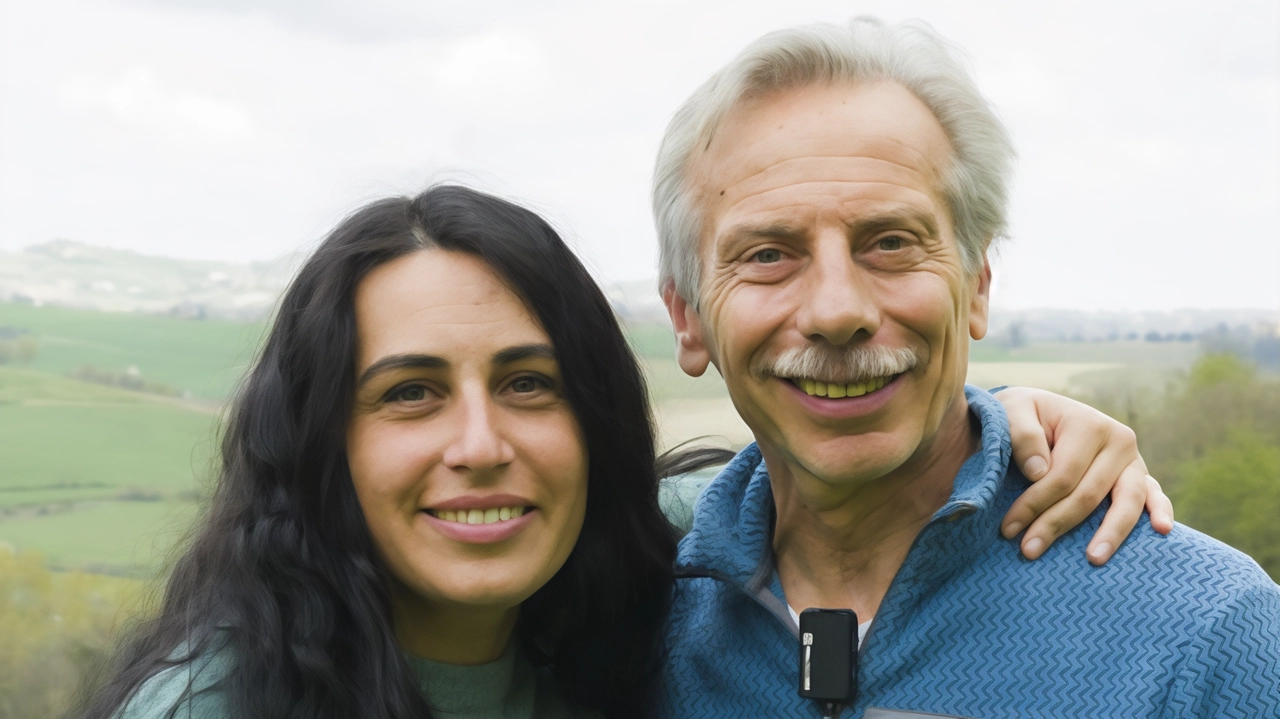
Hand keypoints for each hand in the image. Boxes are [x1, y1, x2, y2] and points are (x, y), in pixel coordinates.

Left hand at [995, 387, 1174, 564]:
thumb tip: (1038, 472)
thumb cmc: (1023, 416)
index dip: (1034, 504)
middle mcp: (1119, 441)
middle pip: (1089, 494)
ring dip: (1110, 533)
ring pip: (1127, 502)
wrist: (1042, 412)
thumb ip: (1022, 435)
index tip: (1008, 529)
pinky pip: (1154, 495)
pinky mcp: (1141, 476)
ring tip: (1093, 559)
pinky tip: (1161, 530)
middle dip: (1056, 524)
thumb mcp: (1013, 412)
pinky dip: (1160, 511)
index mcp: (1089, 424)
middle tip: (1029, 551)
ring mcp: (1133, 460)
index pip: (1062, 476)